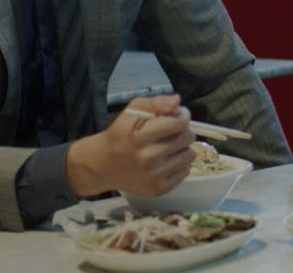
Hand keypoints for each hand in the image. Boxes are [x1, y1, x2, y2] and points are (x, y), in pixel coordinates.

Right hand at [65, 95, 195, 197]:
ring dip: (182, 149)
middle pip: (187, 138)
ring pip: (189, 156)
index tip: (178, 116)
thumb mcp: (133, 111)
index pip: (179, 123)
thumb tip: (177, 101)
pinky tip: (165, 161)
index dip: (183, 116)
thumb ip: (156, 103)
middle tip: (170, 133)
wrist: (103, 165)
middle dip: (182, 131)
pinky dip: (179, 165)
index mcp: (139, 135)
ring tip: (167, 147)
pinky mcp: (157, 189)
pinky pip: (185, 172)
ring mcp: (153, 176)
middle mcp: (146, 157)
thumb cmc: (121, 134)